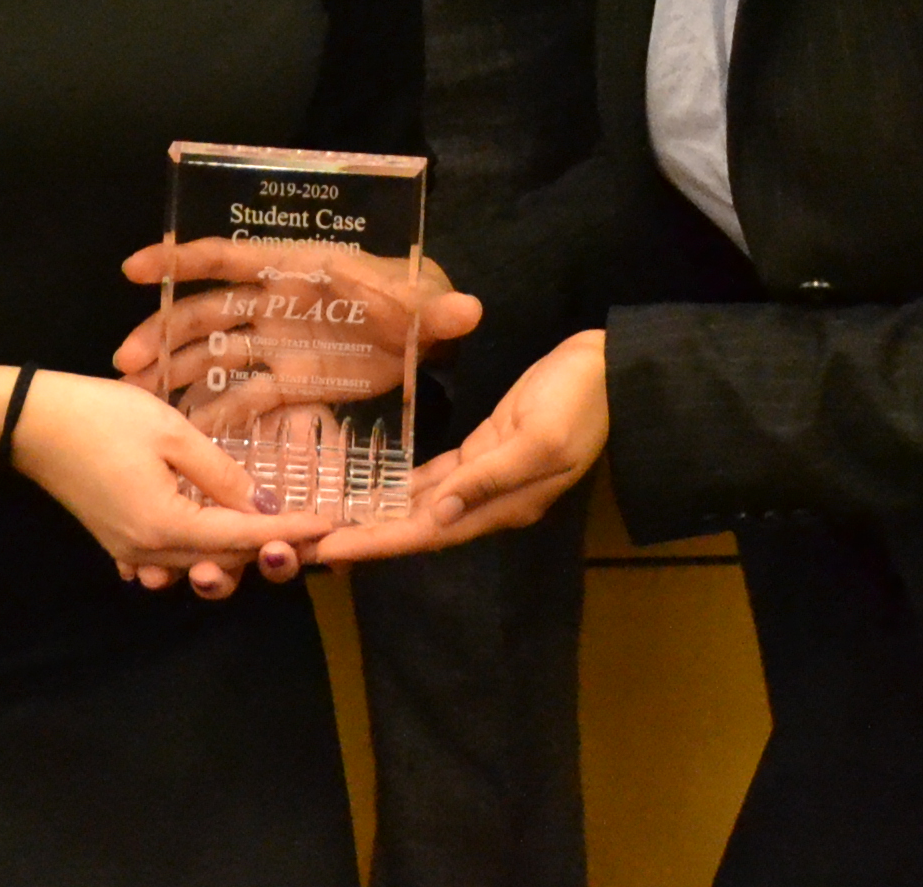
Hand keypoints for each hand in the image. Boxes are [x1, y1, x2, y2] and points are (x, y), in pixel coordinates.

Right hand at [0, 368, 338, 600]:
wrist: (32, 422)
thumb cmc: (104, 417)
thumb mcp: (173, 434)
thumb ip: (221, 475)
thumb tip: (263, 508)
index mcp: (166, 526)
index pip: (243, 538)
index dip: (290, 533)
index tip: (330, 527)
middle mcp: (149, 553)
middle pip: (222, 564)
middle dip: (267, 551)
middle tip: (309, 532)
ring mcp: (129, 553)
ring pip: (195, 566)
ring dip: (234, 557)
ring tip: (270, 536)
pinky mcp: (116, 542)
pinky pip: (164, 562)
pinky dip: (193, 556)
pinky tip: (212, 541)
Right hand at [115, 237, 479, 403]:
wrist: (430, 331)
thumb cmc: (421, 302)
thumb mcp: (428, 302)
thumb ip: (442, 310)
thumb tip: (471, 311)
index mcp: (299, 272)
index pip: (232, 259)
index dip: (183, 258)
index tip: (135, 267)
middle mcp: (277, 306)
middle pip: (208, 314)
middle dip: (164, 332)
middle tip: (126, 362)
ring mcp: (278, 347)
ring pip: (214, 356)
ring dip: (174, 373)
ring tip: (135, 397)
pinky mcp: (288, 384)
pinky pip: (242, 399)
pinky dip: (211, 413)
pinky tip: (182, 436)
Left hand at [309, 327, 607, 565]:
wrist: (613, 371)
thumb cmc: (579, 400)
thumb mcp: (540, 438)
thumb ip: (491, 478)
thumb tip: (440, 514)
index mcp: (504, 504)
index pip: (427, 532)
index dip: (377, 542)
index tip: (328, 550)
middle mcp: (489, 501)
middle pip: (416, 527)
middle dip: (365, 536)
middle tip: (309, 542)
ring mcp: (486, 477)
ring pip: (422, 506)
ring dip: (379, 515)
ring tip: (330, 520)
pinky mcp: (484, 450)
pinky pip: (436, 479)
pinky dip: (404, 487)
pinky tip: (374, 489)